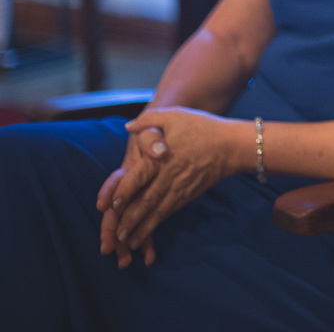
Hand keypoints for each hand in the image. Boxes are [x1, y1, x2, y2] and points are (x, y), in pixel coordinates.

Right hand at [97, 123, 168, 266]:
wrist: (169, 139)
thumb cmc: (160, 134)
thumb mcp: (157, 128)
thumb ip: (153, 138)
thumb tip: (160, 151)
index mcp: (130, 169)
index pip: (116, 182)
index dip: (111, 192)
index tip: (106, 205)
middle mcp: (130, 187)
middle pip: (116, 211)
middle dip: (112, 230)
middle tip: (109, 250)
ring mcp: (138, 198)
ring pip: (128, 223)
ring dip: (126, 243)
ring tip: (125, 263)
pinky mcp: (150, 204)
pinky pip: (145, 225)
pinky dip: (146, 239)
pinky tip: (150, 257)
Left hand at [108, 108, 242, 256]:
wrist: (231, 145)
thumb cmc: (203, 128)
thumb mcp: (175, 115)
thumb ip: (149, 120)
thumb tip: (128, 127)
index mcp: (160, 158)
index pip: (137, 177)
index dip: (123, 192)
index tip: (110, 204)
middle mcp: (168, 176)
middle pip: (145, 201)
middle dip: (128, 219)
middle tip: (114, 235)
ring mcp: (179, 188)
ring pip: (156, 211)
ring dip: (140, 228)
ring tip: (126, 243)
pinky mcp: (187, 195)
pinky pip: (168, 212)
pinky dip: (155, 224)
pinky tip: (146, 233)